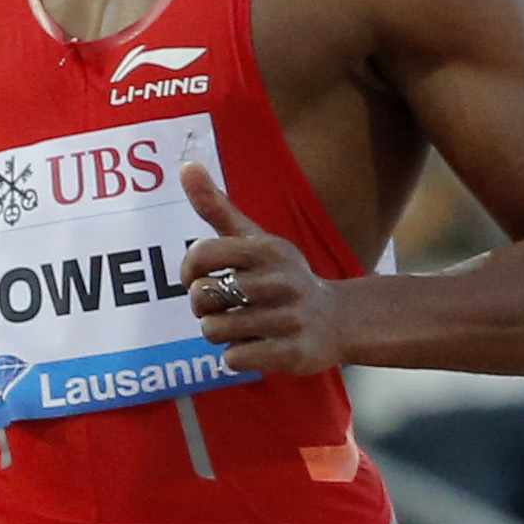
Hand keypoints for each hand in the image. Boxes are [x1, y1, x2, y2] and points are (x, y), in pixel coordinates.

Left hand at [181, 160, 344, 374]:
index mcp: (266, 250)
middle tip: (228, 305)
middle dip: (204, 307)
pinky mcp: (292, 352)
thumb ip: (216, 206)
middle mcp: (280, 281)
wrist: (338, 320)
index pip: (199, 255)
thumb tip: (185, 165)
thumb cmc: (280, 276)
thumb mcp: (253, 239)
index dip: (188, 272)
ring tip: (244, 324)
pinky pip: (232, 359)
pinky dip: (237, 355)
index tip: (199, 277)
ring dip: (219, 332)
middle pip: (200, 298)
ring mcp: (289, 318)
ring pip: (212, 331)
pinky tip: (259, 344)